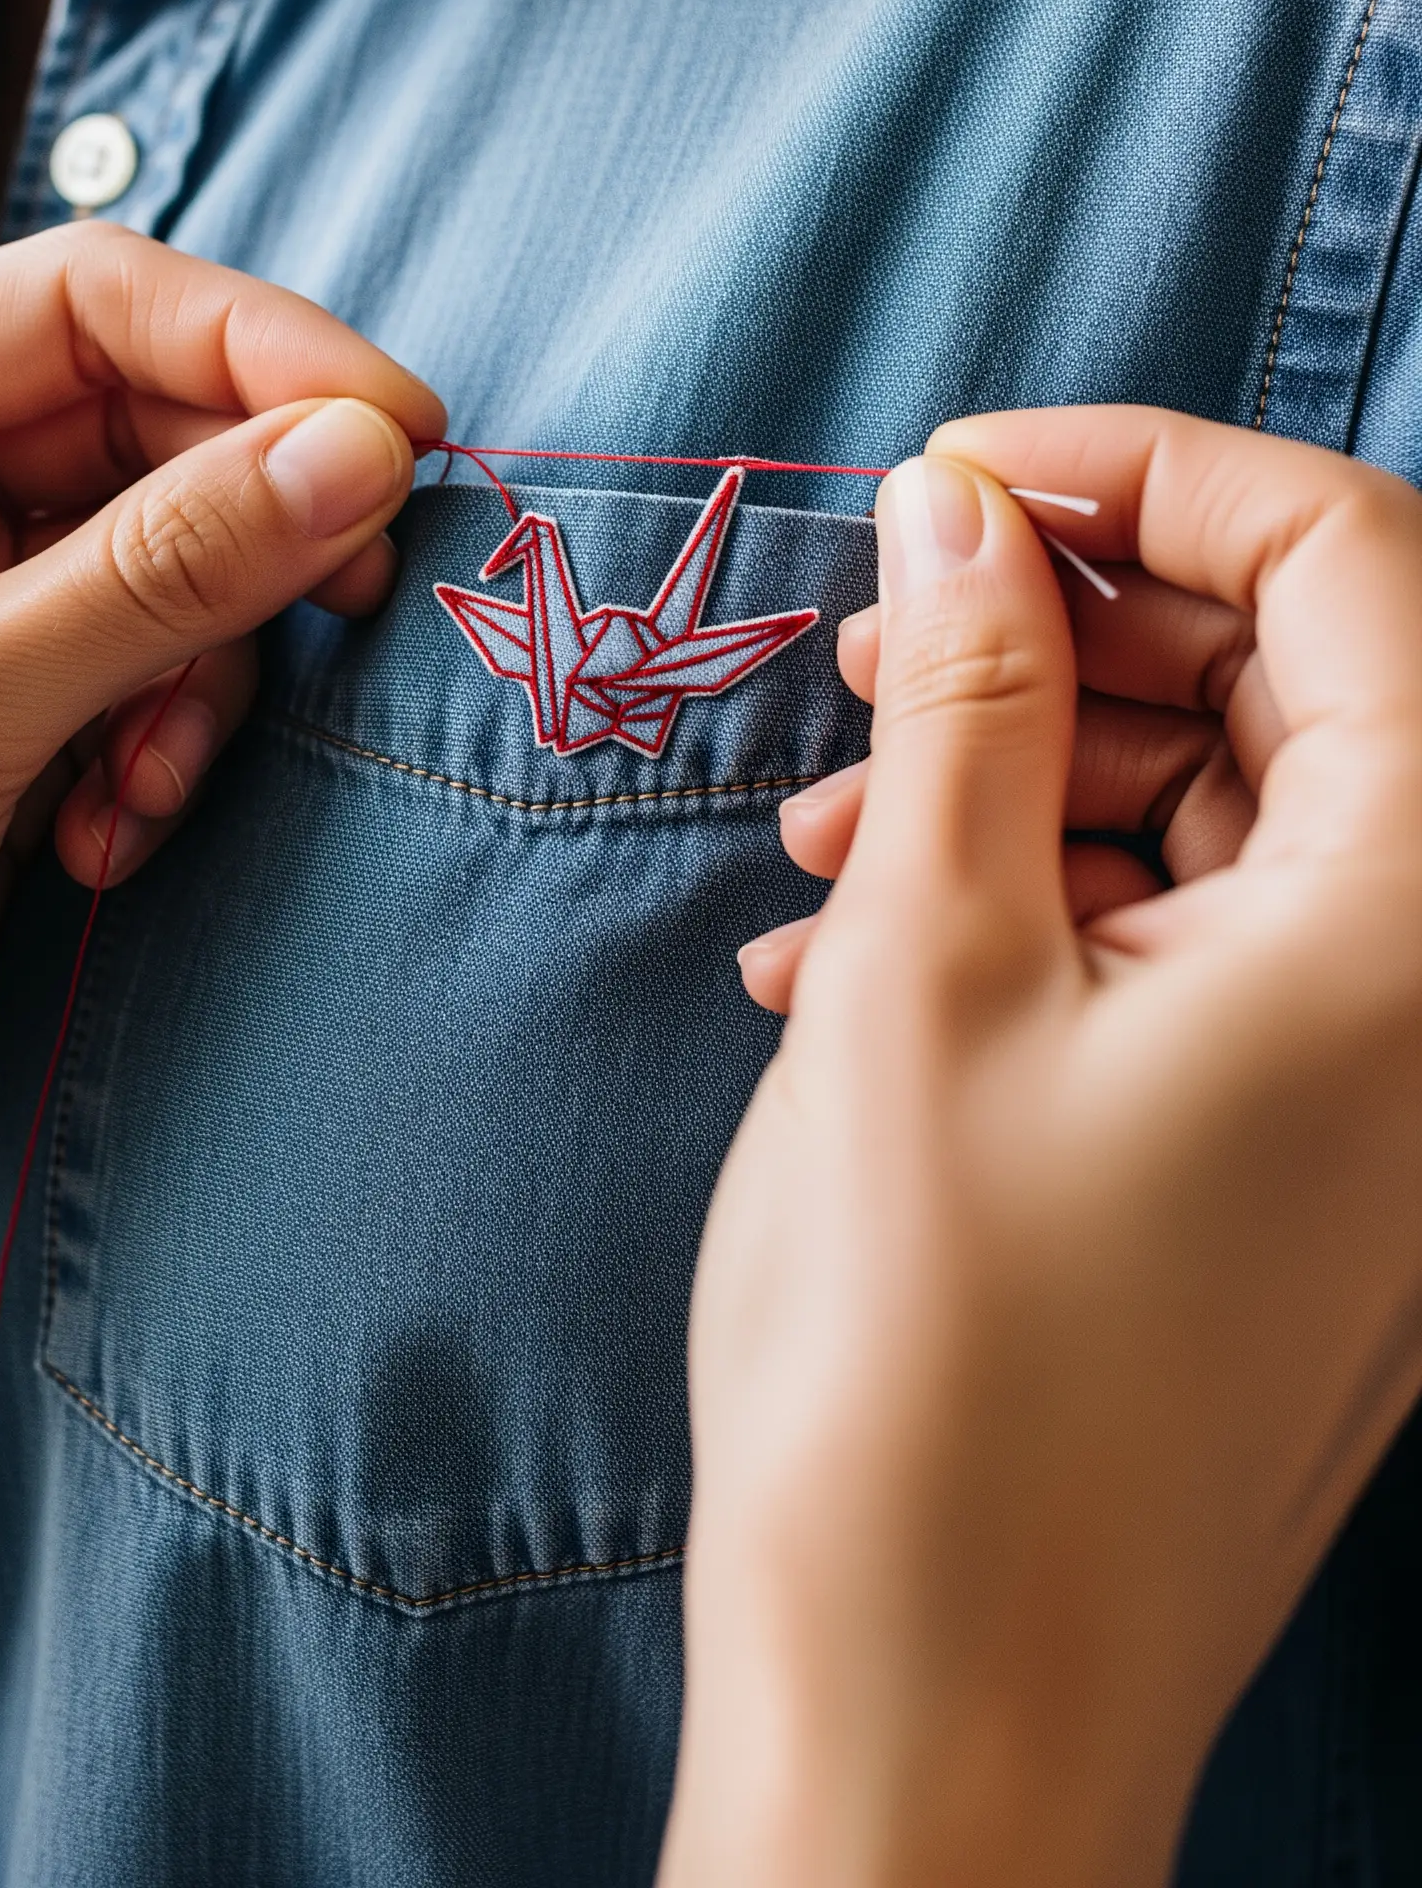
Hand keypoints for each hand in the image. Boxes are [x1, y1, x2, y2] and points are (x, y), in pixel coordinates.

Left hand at [0, 224, 442, 1379]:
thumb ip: (158, 576)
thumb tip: (360, 456)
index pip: (80, 302)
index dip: (256, 350)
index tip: (400, 434)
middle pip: (143, 424)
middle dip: (252, 518)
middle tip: (357, 595)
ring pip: (169, 561)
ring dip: (204, 668)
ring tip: (152, 779)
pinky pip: (149, 679)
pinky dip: (165, 750)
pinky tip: (108, 842)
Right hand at [663, 409, 1421, 1887]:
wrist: (941, 1723)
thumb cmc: (932, 1369)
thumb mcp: (922, 968)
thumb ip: (965, 693)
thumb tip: (964, 501)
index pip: (1353, 558)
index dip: (1147, 470)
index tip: (957, 470)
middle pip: (1304, 684)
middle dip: (1075, 629)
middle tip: (881, 638)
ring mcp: (1394, 1106)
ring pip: (1238, 823)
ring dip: (1032, 776)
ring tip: (829, 827)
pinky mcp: (1313, 1175)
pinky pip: (1209, 958)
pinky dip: (1049, 910)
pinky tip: (855, 946)